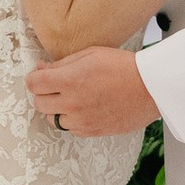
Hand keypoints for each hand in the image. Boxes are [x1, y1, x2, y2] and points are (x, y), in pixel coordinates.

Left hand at [29, 46, 155, 135]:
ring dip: (56, 108)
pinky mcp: (93, 131)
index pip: (33, 84)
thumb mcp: (90, 54)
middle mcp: (73, 103)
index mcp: (70, 80)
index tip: (39, 75)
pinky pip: (71, 129)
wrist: (151, 88)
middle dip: (42, 93)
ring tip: (72, 98)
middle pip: (39, 103)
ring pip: (53, 119)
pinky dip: (72, 120)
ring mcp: (82, 120)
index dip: (33, 78)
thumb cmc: (124, 67)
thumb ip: (62, 63)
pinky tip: (84, 108)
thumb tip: (41, 69)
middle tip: (55, 85)